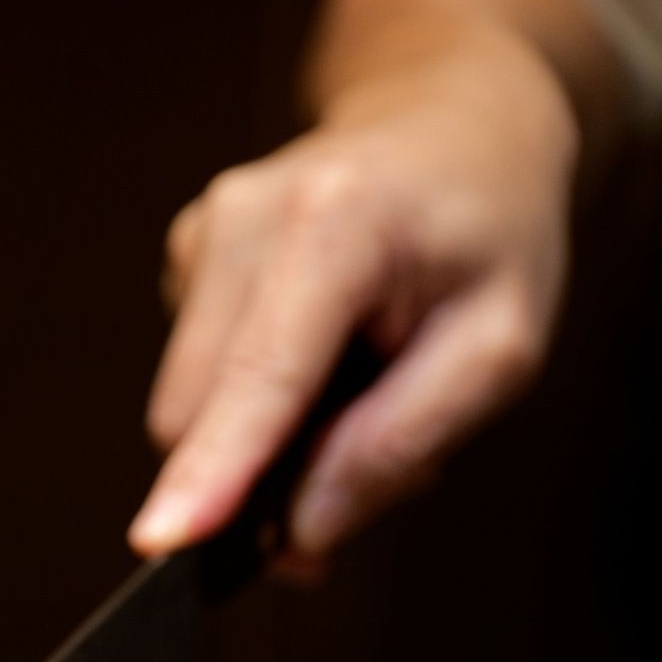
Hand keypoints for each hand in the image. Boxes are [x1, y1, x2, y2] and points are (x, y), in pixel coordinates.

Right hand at [127, 33, 578, 574]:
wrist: (453, 119)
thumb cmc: (490, 230)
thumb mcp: (500, 347)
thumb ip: (402, 442)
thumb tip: (303, 533)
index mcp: (336, 225)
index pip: (261, 376)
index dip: (214, 470)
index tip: (161, 542)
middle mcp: (244, 219)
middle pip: (203, 413)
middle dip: (265, 476)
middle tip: (375, 459)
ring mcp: (201, 232)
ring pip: (194, 409)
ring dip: (271, 436)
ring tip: (365, 378)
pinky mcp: (186, 254)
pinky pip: (202, 380)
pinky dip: (259, 396)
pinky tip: (329, 348)